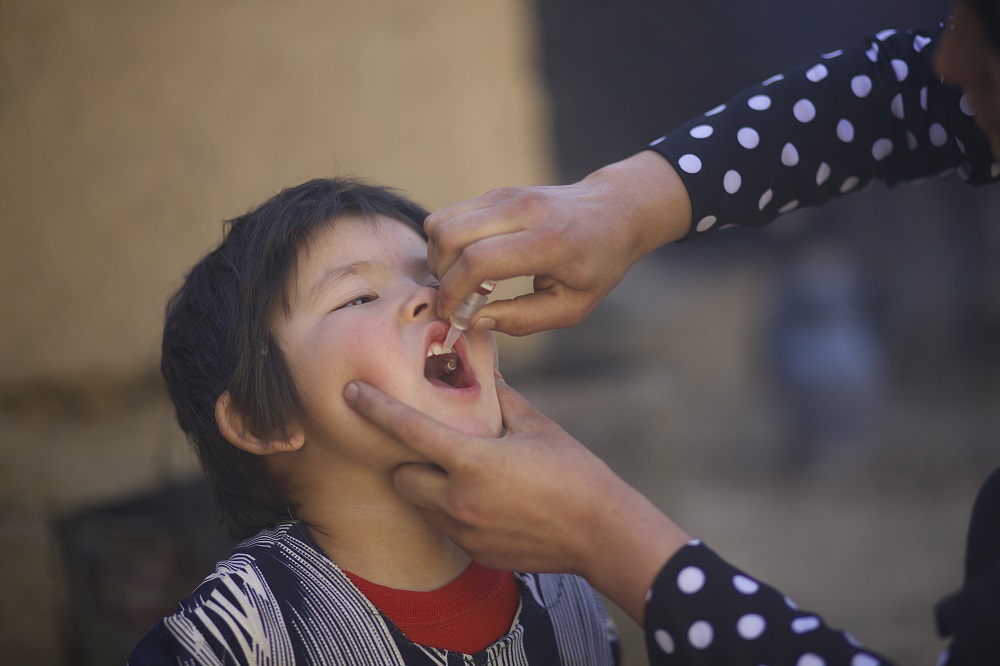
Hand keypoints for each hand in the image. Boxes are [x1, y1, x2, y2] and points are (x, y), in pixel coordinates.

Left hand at [344, 375, 689, 622]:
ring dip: (428, 487)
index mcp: (471, 460)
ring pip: (420, 505)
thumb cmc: (574, 473)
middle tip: (433, 449)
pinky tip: (486, 502)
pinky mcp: (473, 552)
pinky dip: (451, 510)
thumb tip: (482, 372)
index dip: (375, 408)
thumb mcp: (537, 426)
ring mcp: (464, 530)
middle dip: (407, 461)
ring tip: (463, 475)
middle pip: (401, 477)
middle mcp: (458, 499)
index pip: (408, 428)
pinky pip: (445, 526)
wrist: (600, 533)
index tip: (351, 392)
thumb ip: (501, 398)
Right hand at [425, 151, 691, 336]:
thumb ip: (524, 320)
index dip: (454, 291)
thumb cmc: (597, 265)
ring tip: (462, 281)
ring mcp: (506, 195)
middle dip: (440, 274)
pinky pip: (451, 214)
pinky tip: (472, 263)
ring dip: (439, 256)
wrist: (615, 210)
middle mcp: (522, 210)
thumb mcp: (573, 307)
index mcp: (547, 242)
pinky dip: (448, 242)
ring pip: (442, 220)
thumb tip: (475, 320)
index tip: (452, 315)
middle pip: (450, 235)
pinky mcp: (496, 192)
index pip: (478, 260)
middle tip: (455, 299)